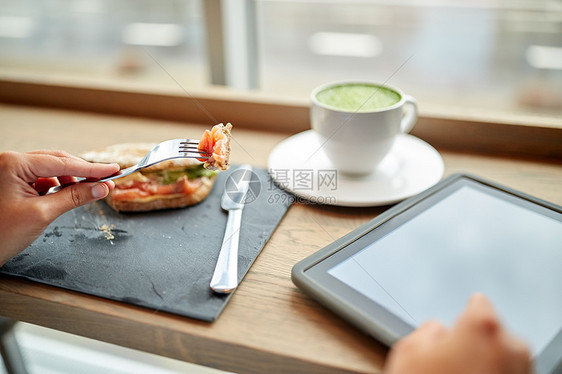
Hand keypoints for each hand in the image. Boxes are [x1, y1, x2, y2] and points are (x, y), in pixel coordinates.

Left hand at [0, 150, 119, 265]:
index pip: (62, 163)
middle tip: (107, 180)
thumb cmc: (0, 234)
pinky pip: (41, 179)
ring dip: (69, 181)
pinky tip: (65, 196)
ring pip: (50, 170)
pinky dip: (57, 187)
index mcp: (13, 164)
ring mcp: (10, 172)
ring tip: (86, 192)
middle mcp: (10, 162)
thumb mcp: (42, 213)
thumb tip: (100, 188)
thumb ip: (74, 197)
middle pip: (57, 161)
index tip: (113, 170)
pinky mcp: (11, 182)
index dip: (92, 168)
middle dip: (82, 172)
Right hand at [384, 293, 530, 373]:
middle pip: (492, 333)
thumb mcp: (406, 352)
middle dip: (475, 344)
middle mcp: (511, 349)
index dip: (462, 317)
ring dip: (485, 366)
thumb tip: (438, 332)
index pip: (478, 303)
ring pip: (502, 359)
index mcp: (483, 327)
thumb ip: (427, 330)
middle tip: (450, 364)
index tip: (457, 326)